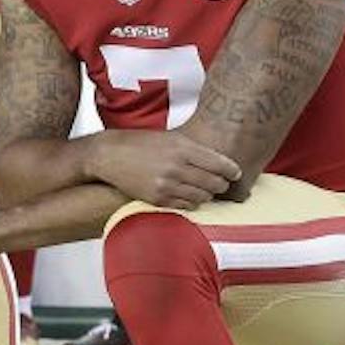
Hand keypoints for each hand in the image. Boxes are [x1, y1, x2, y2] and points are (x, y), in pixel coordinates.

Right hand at [82, 130, 240, 210]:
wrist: (109, 155)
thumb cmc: (140, 143)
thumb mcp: (170, 138)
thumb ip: (194, 149)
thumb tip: (219, 162)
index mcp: (182, 148)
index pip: (220, 164)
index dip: (232, 171)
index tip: (235, 173)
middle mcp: (177, 167)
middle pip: (215, 183)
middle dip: (221, 184)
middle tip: (221, 183)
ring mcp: (167, 185)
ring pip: (203, 197)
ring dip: (207, 194)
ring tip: (203, 189)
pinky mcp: (157, 199)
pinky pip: (186, 206)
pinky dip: (191, 202)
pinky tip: (187, 195)